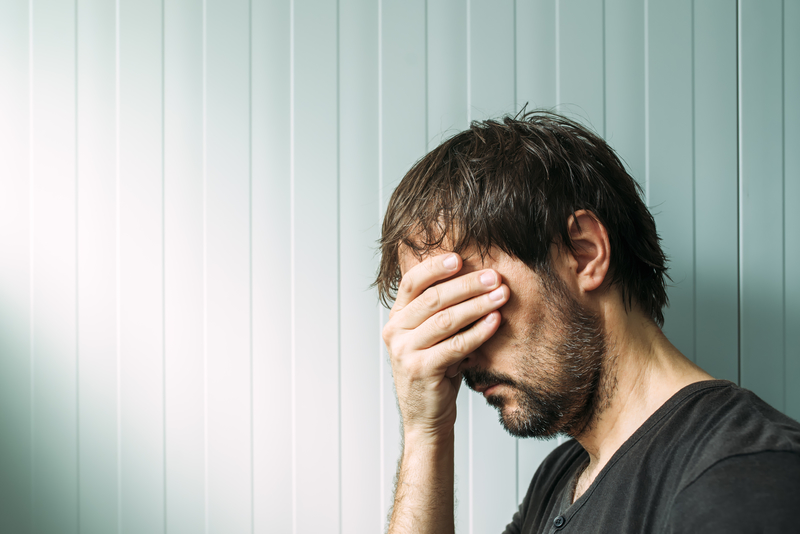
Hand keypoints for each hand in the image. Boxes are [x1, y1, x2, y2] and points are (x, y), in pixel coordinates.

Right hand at [382, 253, 508, 441]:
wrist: (425, 416)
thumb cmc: (435, 370)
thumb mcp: (433, 336)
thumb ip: (442, 310)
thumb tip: (476, 277)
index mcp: (396, 318)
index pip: (412, 283)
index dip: (435, 267)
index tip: (460, 258)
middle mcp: (395, 331)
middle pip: (433, 298)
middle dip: (467, 285)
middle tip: (494, 277)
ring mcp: (405, 351)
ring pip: (446, 320)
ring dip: (477, 304)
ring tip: (501, 295)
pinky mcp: (420, 370)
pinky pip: (455, 345)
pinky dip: (478, 332)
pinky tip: (495, 321)